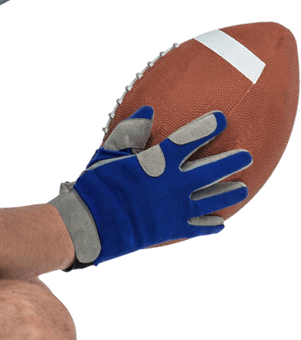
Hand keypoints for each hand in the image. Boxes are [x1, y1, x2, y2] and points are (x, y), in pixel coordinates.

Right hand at [49, 106, 251, 267]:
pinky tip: (220, 223)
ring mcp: (176, 208)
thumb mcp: (108, 154)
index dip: (206, 127)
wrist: (91, 223)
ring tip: (243, 189)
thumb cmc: (96, 186)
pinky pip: (198, 227)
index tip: (221, 119)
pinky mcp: (172, 229)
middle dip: (231, 161)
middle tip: (246, 156)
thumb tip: (148, 110)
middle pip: (211, 170)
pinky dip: (210, 225)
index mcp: (158, 161)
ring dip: (229, 193)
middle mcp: (174, 183)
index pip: (188, 139)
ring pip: (212, 199)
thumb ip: (129, 132)